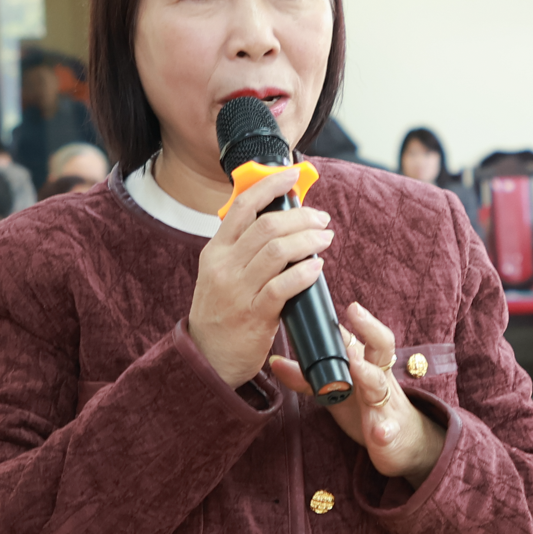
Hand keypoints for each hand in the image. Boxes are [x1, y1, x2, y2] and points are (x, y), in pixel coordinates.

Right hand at [188, 170, 334, 385]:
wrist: (207, 358)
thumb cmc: (222, 312)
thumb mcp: (221, 273)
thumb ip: (244, 248)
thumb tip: (282, 218)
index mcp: (215, 251)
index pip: (242, 206)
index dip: (269, 186)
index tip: (292, 175)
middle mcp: (224, 267)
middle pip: (267, 225)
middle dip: (301, 216)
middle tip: (321, 219)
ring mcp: (238, 291)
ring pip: (278, 250)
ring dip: (308, 240)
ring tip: (325, 238)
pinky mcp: (254, 315)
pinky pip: (283, 286)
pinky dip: (304, 272)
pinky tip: (317, 267)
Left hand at [272, 302, 444, 484]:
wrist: (404, 443)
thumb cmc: (365, 408)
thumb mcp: (335, 392)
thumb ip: (308, 377)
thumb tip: (276, 362)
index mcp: (366, 365)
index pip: (360, 336)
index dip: (354, 320)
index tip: (342, 304)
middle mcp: (378, 378)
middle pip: (381, 346)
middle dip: (369, 329)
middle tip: (354, 312)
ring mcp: (385, 404)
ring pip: (380, 384)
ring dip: (369, 374)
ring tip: (357, 365)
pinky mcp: (390, 432)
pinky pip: (389, 430)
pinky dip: (385, 430)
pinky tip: (380, 433)